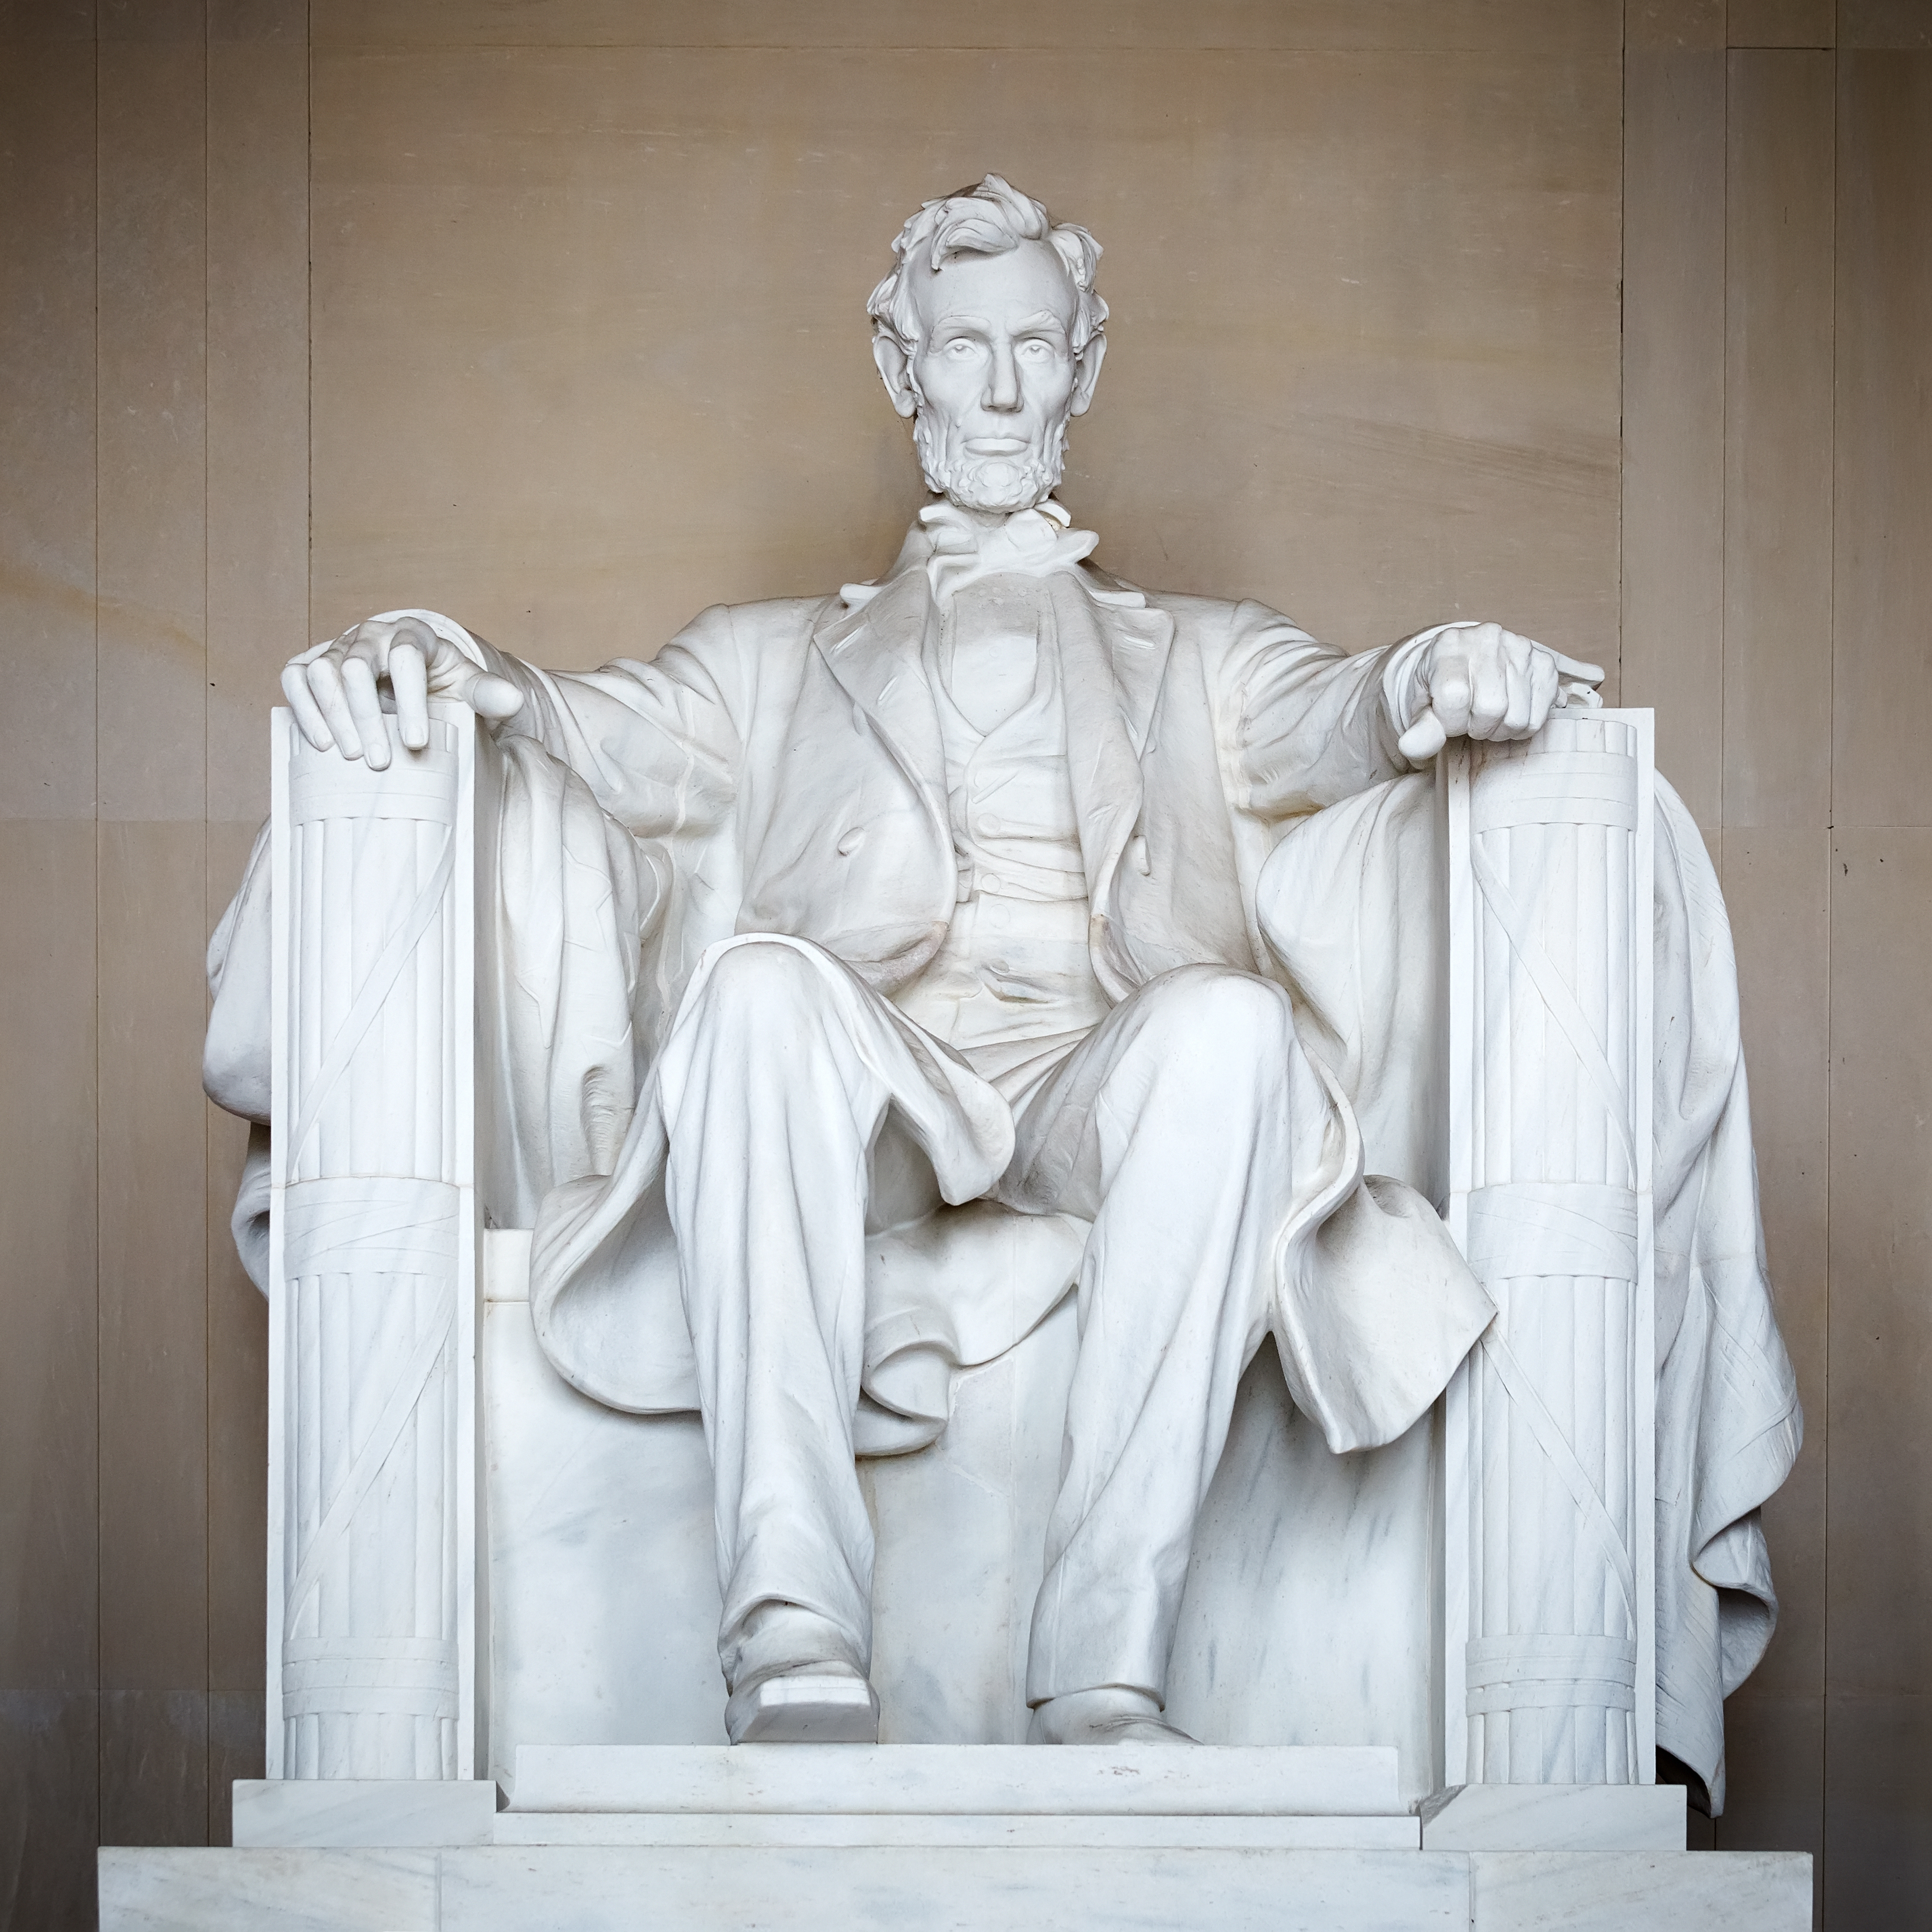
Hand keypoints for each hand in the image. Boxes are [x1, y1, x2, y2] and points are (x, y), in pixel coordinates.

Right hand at [281, 616, 523, 768]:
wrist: (416, 683)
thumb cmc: (443, 685)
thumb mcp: (470, 688)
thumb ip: (489, 693)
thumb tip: (514, 700)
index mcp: (412, 635)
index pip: (405, 656)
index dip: (410, 698)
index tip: (417, 741)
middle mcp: (370, 637)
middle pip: (355, 666)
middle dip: (366, 715)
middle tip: (380, 761)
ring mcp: (338, 649)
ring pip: (321, 672)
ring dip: (334, 716)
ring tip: (352, 755)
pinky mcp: (313, 665)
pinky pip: (296, 678)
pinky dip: (303, 708)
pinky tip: (322, 743)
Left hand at [1396, 621, 1603, 762]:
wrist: (1461, 664)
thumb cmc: (1439, 687)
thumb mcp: (1421, 706)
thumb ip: (1420, 728)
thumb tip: (1411, 748)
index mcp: (1449, 645)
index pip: (1455, 697)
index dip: (1450, 721)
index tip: (1447, 718)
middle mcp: (1488, 639)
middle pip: (1491, 709)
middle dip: (1476, 726)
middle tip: (1469, 719)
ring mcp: (1520, 648)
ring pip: (1517, 718)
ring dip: (1500, 729)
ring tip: (1488, 716)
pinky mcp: (1544, 664)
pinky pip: (1539, 716)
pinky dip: (1522, 726)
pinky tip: (1508, 712)